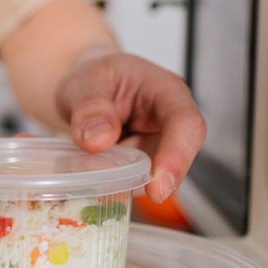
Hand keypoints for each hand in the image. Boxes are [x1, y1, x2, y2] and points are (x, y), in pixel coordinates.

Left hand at [55, 51, 205, 203]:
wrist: (84, 91)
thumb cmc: (92, 78)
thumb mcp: (83, 82)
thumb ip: (89, 108)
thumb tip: (99, 140)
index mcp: (165, 90)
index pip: (185, 123)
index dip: (176, 158)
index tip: (157, 189)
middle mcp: (169, 122)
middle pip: (171, 162)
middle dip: (138, 176)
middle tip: (100, 177)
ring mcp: (157, 148)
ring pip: (148, 179)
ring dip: (118, 179)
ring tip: (87, 156)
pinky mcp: (143, 168)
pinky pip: (132, 186)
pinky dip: (110, 185)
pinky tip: (91, 168)